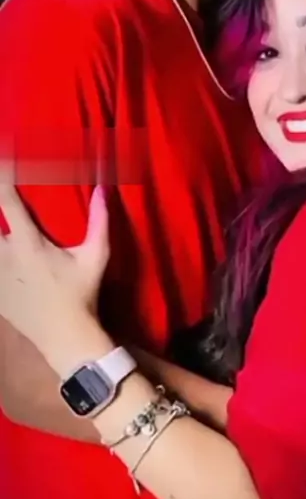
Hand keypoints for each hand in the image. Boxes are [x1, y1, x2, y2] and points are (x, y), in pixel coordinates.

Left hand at [0, 184, 109, 349]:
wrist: (65, 336)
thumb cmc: (82, 293)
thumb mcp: (95, 256)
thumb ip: (99, 220)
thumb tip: (103, 188)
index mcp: (28, 243)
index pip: (7, 201)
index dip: (2, 177)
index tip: (3, 163)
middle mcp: (4, 255)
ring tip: (1, 230)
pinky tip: (3, 258)